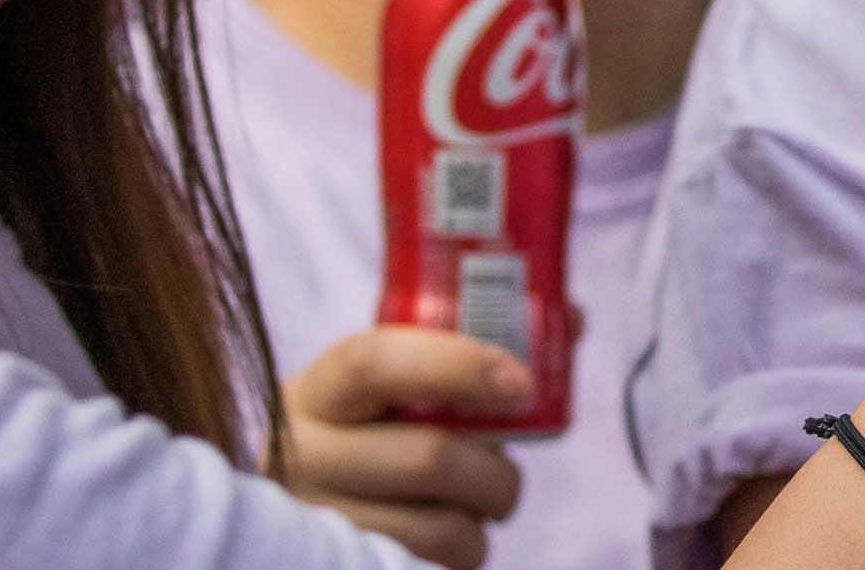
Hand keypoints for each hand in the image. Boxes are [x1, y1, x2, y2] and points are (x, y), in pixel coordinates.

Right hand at [275, 328, 530, 569]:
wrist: (293, 495)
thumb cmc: (366, 430)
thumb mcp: (392, 385)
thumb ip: (469, 351)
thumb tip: (570, 319)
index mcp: (320, 389)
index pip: (376, 364)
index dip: (458, 366)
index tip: (523, 382)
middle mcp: (302, 454)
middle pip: (427, 458)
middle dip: (496, 470)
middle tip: (508, 473)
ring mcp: (317, 518)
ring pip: (438, 526)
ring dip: (484, 516)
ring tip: (481, 504)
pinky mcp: (340, 563)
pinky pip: (430, 565)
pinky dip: (464, 550)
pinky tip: (453, 536)